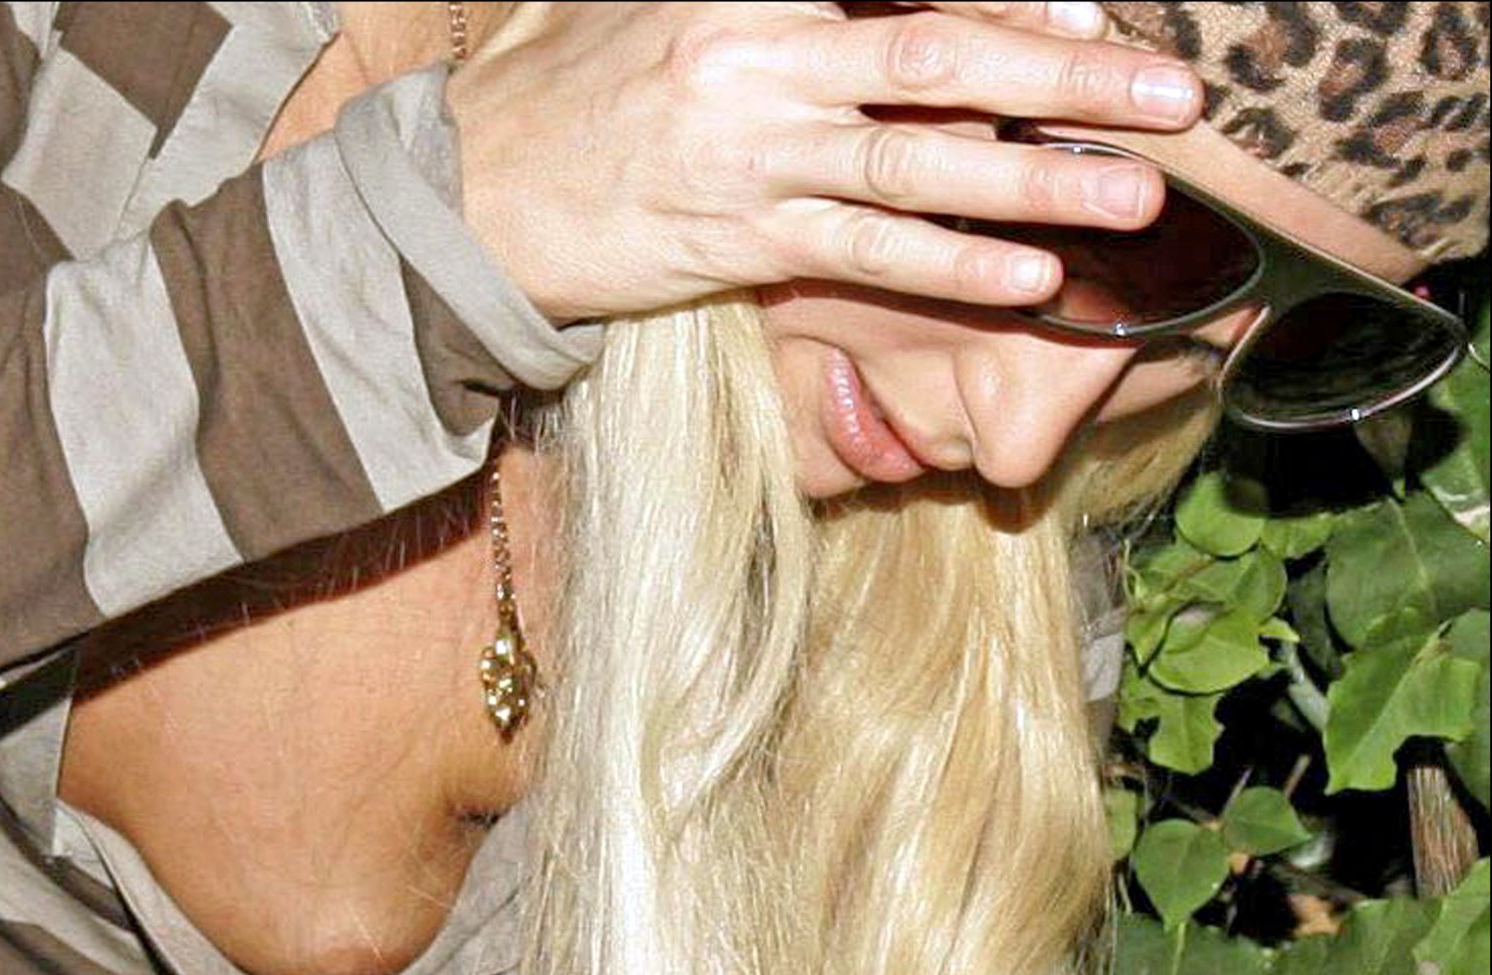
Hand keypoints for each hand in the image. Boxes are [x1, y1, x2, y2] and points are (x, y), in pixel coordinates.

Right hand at [447, 2, 1203, 321]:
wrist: (474, 191)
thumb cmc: (567, 84)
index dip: (1007, 0)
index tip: (1092, 14)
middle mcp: (760, 62)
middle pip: (939, 58)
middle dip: (1067, 80)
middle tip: (1170, 98)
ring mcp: (752, 158)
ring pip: (919, 164)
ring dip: (1036, 181)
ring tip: (1134, 197)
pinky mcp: (738, 243)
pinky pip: (865, 252)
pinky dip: (951, 266)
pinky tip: (1029, 278)